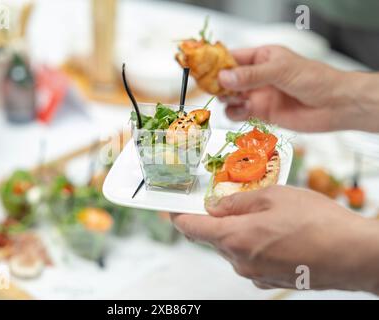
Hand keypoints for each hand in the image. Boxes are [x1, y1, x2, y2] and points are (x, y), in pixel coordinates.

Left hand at [171, 186, 378, 293]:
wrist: (354, 255)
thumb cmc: (317, 223)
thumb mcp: (273, 196)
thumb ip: (237, 202)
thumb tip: (215, 205)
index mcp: (234, 238)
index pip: (192, 228)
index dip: (178, 216)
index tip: (171, 208)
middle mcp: (239, 262)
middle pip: (212, 237)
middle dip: (213, 218)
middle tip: (225, 199)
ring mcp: (255, 275)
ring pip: (232, 247)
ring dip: (236, 230)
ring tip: (261, 213)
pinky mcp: (270, 280)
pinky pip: (249, 259)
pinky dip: (251, 243)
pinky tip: (273, 231)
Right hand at [218, 45, 378, 131]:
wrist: (334, 105)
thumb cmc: (314, 80)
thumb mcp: (280, 71)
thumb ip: (251, 75)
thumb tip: (223, 78)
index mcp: (262, 58)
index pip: (232, 58)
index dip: (217, 64)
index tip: (204, 70)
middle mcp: (257, 76)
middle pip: (227, 80)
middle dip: (218, 85)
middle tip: (215, 90)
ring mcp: (258, 95)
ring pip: (230, 98)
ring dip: (227, 100)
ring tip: (235, 100)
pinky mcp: (260, 113)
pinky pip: (239, 114)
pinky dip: (235, 114)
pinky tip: (244, 111)